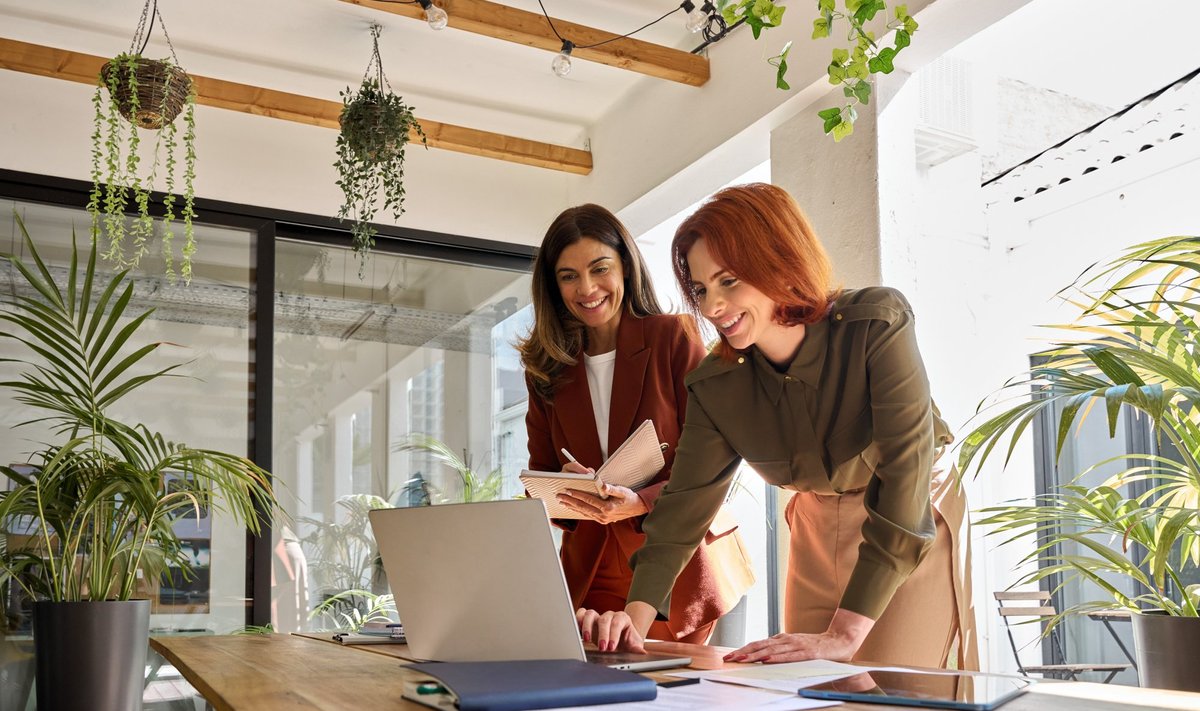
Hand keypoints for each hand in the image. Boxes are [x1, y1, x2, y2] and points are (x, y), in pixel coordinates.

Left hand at [557, 481, 646, 523]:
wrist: (637, 509)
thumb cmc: (629, 498)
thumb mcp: (623, 491)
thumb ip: (612, 488)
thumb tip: (602, 485)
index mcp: (607, 508)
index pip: (588, 500)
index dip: (576, 494)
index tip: (567, 490)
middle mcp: (603, 515)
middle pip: (582, 507)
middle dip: (569, 501)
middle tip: (559, 496)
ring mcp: (602, 519)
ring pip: (583, 512)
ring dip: (572, 507)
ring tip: (562, 502)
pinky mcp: (602, 520)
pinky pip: (587, 515)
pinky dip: (579, 511)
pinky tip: (573, 508)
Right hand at [576, 604, 648, 652]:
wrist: (622, 639)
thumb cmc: (627, 642)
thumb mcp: (634, 645)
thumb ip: (637, 649)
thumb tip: (643, 653)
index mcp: (622, 619)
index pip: (617, 623)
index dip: (613, 634)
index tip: (611, 647)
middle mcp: (609, 616)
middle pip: (604, 619)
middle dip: (602, 634)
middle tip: (602, 648)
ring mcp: (598, 617)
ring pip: (590, 614)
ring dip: (587, 626)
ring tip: (587, 640)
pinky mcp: (588, 621)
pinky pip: (581, 614)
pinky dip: (578, 620)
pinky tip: (578, 632)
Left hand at [723, 608, 873, 663]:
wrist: (839, 640)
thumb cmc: (815, 645)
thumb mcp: (794, 645)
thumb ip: (780, 648)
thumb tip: (763, 654)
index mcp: (782, 638)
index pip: (758, 643)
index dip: (743, 649)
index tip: (730, 656)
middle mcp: (786, 639)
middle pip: (760, 645)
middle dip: (743, 652)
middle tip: (729, 658)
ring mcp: (796, 645)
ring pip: (771, 650)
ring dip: (755, 655)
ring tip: (742, 659)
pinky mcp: (807, 653)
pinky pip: (789, 656)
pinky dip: (776, 658)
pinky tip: (766, 660)